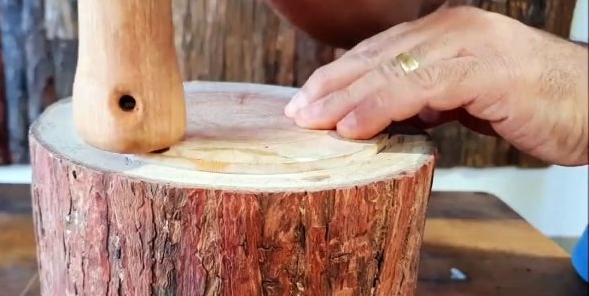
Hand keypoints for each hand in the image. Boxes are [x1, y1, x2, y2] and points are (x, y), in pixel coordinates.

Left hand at [284, 6, 588, 165]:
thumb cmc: (535, 102)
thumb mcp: (471, 95)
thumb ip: (432, 96)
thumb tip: (399, 112)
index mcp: (445, 32)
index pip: (377, 52)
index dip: (338, 76)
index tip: (306, 101)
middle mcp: (451, 29)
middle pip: (374, 56)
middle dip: (329, 86)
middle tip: (296, 112)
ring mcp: (468, 45)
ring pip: (389, 70)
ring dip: (344, 97)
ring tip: (311, 121)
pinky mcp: (484, 70)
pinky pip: (418, 89)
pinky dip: (379, 107)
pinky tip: (351, 126)